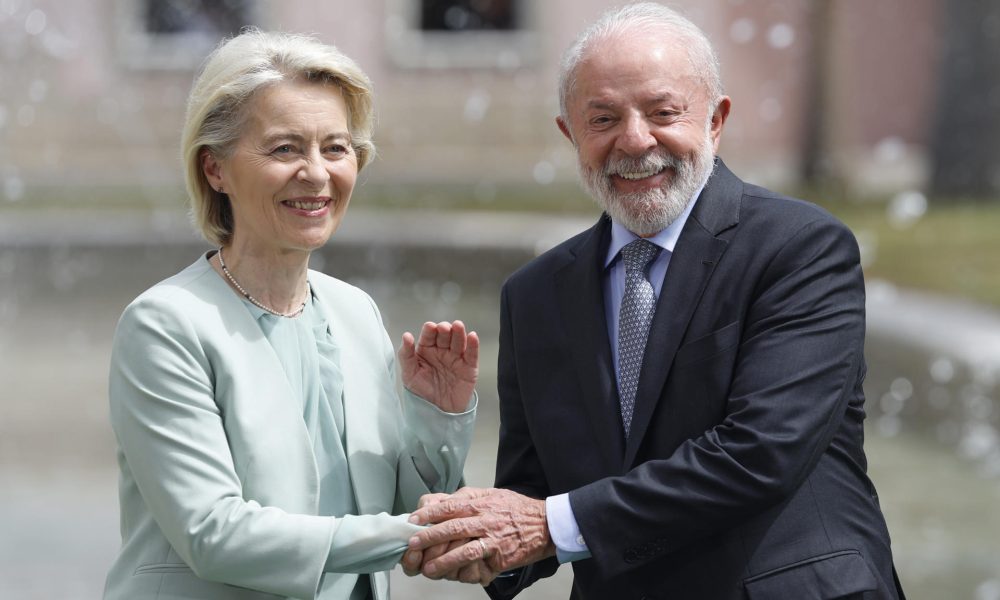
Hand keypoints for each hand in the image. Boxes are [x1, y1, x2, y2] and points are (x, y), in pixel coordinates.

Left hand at [399, 320, 478, 412]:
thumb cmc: (422, 392)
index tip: (430, 327)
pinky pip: (472, 354)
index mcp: (426, 350)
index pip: (429, 335)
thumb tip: (406, 335)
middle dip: (445, 329)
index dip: (430, 330)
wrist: (437, 413)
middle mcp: (442, 351)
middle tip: (444, 328)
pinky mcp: (469, 367)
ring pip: (459, 341)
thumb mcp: (409, 374)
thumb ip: (406, 355)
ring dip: (459, 333)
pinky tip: (472, 336)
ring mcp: (456, 358)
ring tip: (458, 326)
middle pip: (445, 335)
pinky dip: (473, 345)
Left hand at [407, 487, 555, 577]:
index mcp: (480, 502)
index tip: (413, 520)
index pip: (449, 506)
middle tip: (413, 544)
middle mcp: (485, 519)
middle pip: (453, 528)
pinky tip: (453, 576)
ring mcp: (493, 539)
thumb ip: (464, 497)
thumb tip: (437, 501)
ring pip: (464, 550)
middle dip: (429, 536)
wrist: (545, 524)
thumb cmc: (515, 509)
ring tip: (428, 568)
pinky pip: (480, 565)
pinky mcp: (501, 557)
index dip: (429, 513)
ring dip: (444, 560)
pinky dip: (464, 571)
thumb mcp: (489, 494)